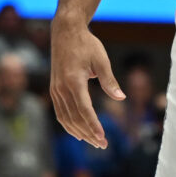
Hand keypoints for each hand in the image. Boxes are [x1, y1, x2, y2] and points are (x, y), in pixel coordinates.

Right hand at [49, 16, 123, 147]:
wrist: (65, 31)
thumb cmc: (86, 44)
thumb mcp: (101, 60)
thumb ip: (110, 81)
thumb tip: (121, 97)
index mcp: (74, 80)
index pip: (84, 109)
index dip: (93, 125)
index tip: (102, 138)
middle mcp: (62, 88)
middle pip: (75, 118)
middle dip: (89, 133)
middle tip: (103, 145)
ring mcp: (56, 89)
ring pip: (66, 118)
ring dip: (79, 132)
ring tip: (94, 142)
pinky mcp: (54, 89)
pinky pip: (60, 112)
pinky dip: (69, 125)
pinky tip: (78, 133)